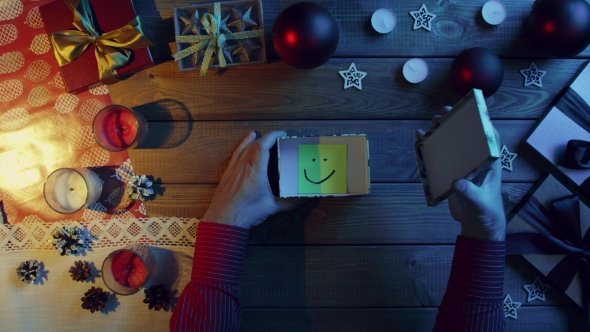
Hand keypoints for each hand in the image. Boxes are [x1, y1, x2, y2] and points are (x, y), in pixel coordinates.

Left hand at [203, 131, 302, 228]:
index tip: (282, 133)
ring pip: (243, 147)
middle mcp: (243, 166)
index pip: (263, 146)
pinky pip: (236, 154)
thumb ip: (289, 202)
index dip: (272, 136)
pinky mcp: (228, 173)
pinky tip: (245, 143)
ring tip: (260, 135)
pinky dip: (242, 146)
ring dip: (253, 140)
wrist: (223, 220)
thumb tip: (304, 198)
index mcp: (255, 172)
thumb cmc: (246, 213)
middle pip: (254, 144)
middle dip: (267, 138)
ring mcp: (234, 169)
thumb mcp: (271, 208)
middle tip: (278, 138)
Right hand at [415, 106, 506, 240]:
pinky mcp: (450, 175)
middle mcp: (476, 162)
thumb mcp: (480, 203)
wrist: (477, 225)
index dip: (484, 124)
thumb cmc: (486, 212)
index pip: (490, 140)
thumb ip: (470, 193)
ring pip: (453, 146)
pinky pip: (440, 159)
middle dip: (457, 123)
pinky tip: (419, 140)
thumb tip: (457, 182)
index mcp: (489, 165)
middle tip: (445, 112)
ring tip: (433, 121)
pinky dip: (429, 150)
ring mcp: (462, 168)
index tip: (473, 112)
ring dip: (443, 133)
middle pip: (467, 138)